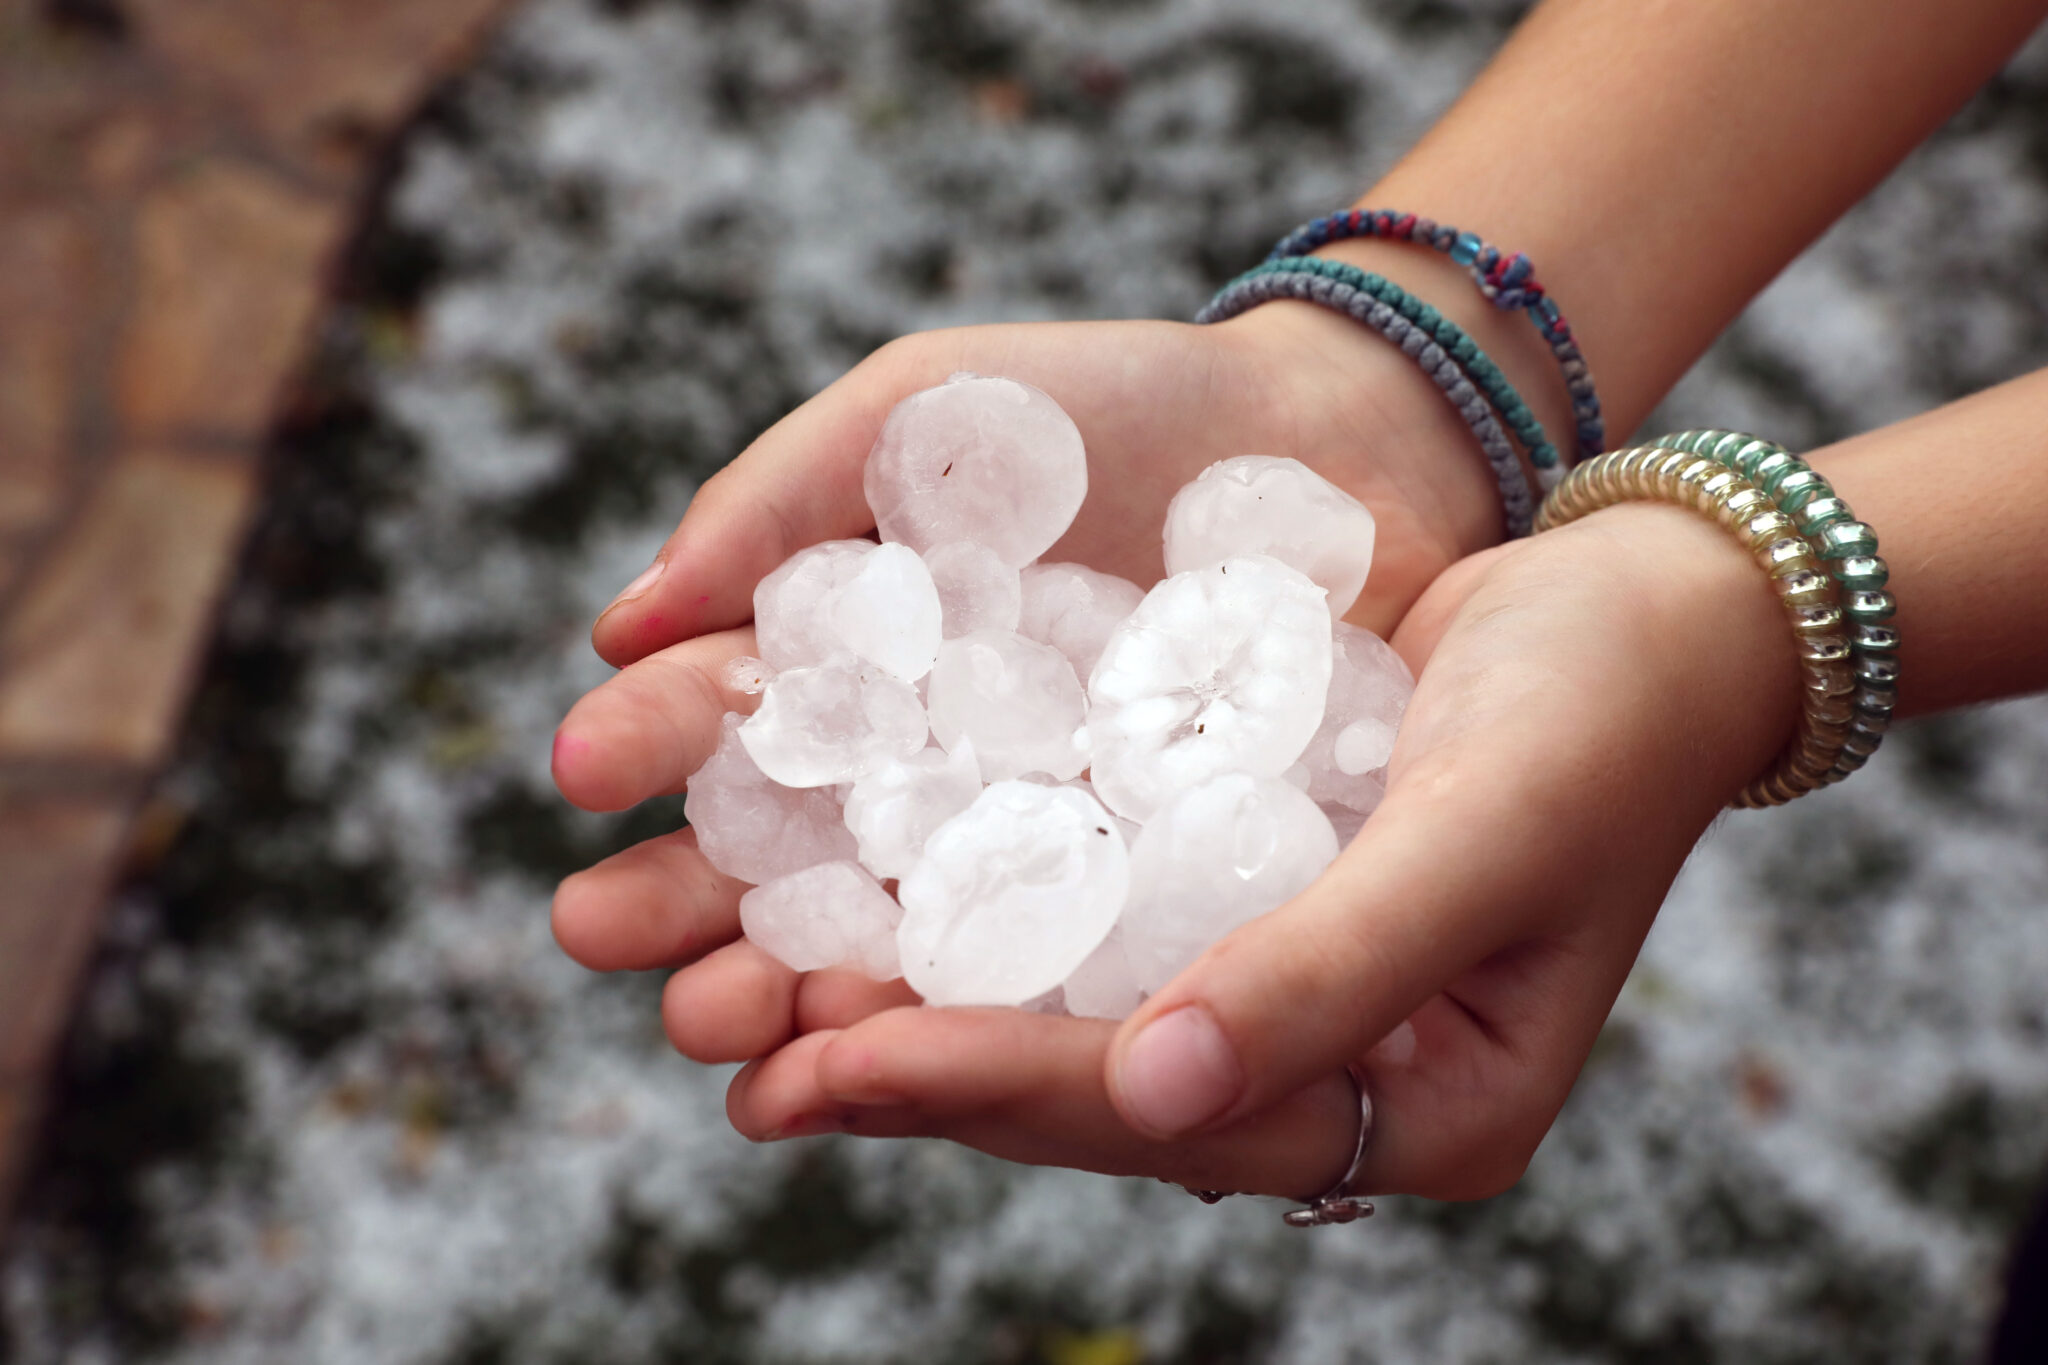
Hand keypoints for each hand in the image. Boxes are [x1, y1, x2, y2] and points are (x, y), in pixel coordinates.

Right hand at [547, 302, 1516, 991]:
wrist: (1337, 445)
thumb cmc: (1117, 409)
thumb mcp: (925, 412)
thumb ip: (780, 503)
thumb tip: (622, 623)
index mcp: (855, 658)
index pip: (729, 712)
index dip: (653, 742)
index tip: (579, 772)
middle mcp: (920, 769)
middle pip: (783, 854)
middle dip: (689, 904)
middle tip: (608, 940)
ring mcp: (1021, 842)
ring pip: (886, 937)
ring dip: (790, 994)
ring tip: (719, 1032)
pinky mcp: (1128, 895)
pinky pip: (1030, 969)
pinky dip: (952, 1019)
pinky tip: (874, 1060)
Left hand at [637, 504, 1797, 1200]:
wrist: (1654, 608)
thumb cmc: (1600, 714)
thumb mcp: (1480, 832)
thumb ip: (1328, 969)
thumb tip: (1146, 1096)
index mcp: (1418, 1108)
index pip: (1169, 1117)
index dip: (997, 1087)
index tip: (831, 1063)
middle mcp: (1335, 1071)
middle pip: (1093, 1090)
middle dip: (911, 1067)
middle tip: (735, 1051)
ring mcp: (1283, 989)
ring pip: (1069, 1015)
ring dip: (910, 998)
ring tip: (747, 999)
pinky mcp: (1242, 897)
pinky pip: (1086, 925)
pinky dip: (973, 911)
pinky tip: (854, 897)